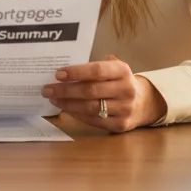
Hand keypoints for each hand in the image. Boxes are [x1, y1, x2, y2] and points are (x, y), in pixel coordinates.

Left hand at [42, 54, 167, 132]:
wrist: (143, 103)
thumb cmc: (119, 82)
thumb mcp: (113, 69)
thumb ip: (94, 66)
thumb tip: (64, 69)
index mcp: (123, 71)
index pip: (96, 71)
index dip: (76, 72)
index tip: (58, 74)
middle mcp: (126, 90)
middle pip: (90, 91)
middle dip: (65, 90)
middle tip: (47, 89)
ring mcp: (125, 109)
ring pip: (90, 107)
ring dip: (68, 104)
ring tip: (53, 99)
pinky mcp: (120, 125)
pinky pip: (93, 120)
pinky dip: (77, 114)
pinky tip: (66, 109)